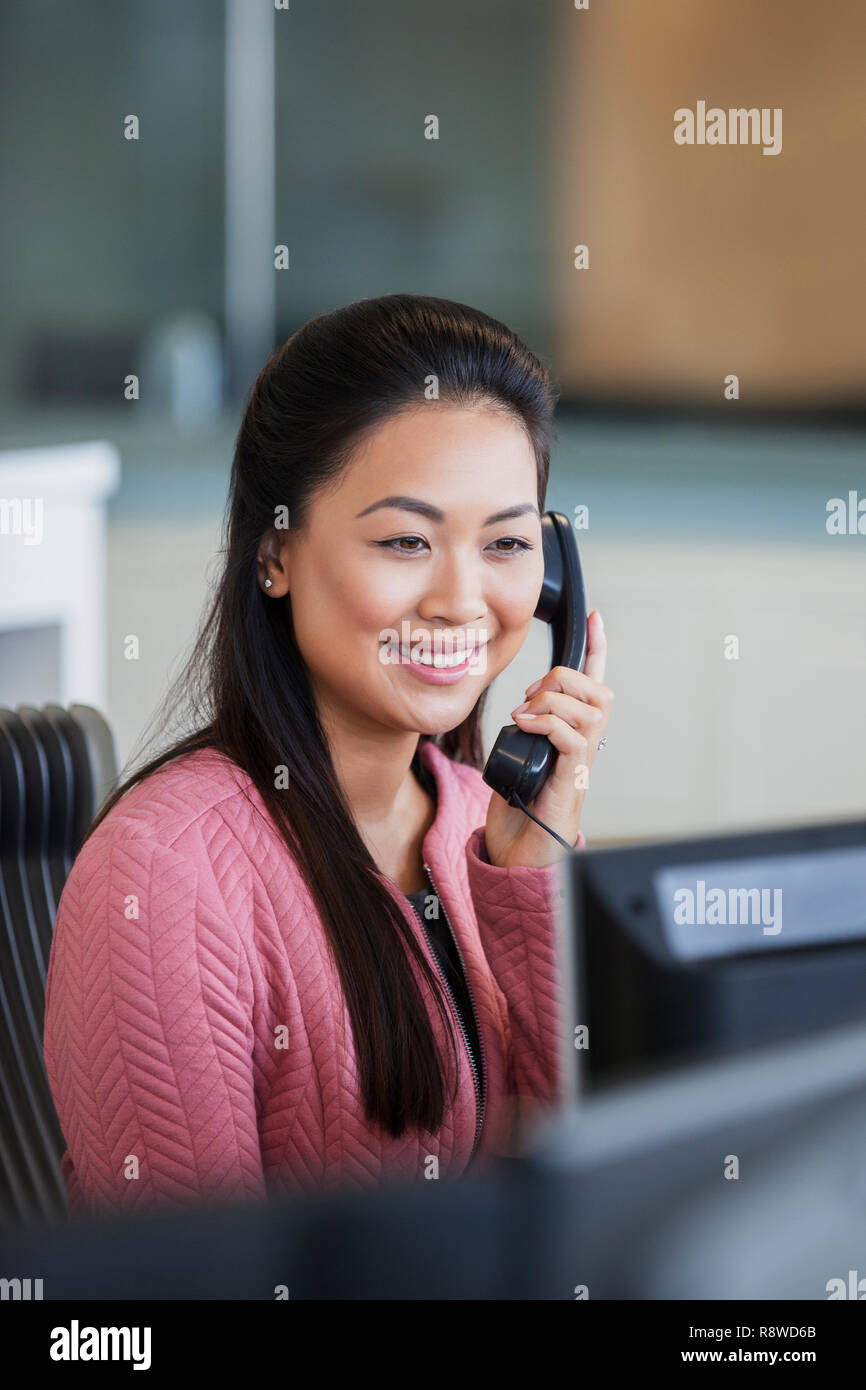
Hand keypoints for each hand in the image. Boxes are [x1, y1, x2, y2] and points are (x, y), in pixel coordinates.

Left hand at [484, 609, 611, 868]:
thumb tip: (518, 711)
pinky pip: (574, 737)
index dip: (597, 649)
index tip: (594, 617)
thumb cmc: (517, 815)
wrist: (517, 859)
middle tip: (529, 696)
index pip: (593, 686)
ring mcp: (581, 766)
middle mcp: (584, 750)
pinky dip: (548, 722)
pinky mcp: (572, 783)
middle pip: (599, 691)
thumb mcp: (515, 759)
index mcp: (571, 739)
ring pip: (590, 708)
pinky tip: (526, 726)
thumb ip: (522, 733)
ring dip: (554, 700)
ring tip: (525, 714)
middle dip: (564, 678)